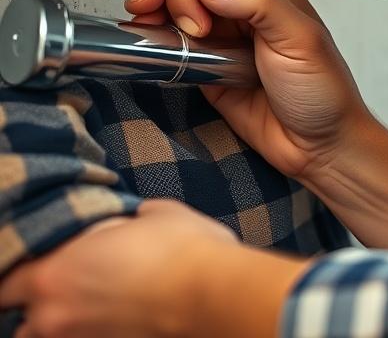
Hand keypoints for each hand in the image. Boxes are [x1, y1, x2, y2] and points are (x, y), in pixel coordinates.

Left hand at [0, 200, 238, 337]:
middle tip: (67, 291)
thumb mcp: (153, 213)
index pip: (4, 285)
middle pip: (21, 325)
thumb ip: (125, 220)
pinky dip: (95, 332)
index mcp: (53, 275)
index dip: (18, 275)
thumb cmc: (183, 248)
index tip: (34, 266)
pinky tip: (119, 320)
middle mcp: (54, 318)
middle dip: (39, 309)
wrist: (216, 294)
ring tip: (90, 311)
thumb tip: (132, 219)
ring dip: (63, 327)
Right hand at [124, 0, 372, 180]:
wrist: (319, 144)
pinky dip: (155, 38)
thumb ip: (261, 2)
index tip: (196, 24)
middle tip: (147, 11)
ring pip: (172, 2)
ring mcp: (221, 32)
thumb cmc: (323, 92)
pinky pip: (171, 40)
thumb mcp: (301, 39)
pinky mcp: (206, 62)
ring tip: (147, 27)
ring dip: (151, 9)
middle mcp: (241, 3)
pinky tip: (154, 45)